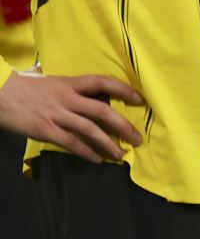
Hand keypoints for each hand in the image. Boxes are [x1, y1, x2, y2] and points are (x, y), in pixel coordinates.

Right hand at [0, 70, 142, 162]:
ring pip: (90, 130)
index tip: (140, 99)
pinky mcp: (45, 129)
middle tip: (137, 138)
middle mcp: (67, 98)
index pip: (103, 82)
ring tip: (121, 155)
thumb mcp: (45, 79)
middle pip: (102, 111)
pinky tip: (96, 159)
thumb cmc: (20, 85)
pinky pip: (70, 142)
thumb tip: (67, 80)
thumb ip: (62, 84)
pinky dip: (85, 152)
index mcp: (69, 83)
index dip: (123, 90)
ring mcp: (57, 115)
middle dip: (123, 125)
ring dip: (108, 144)